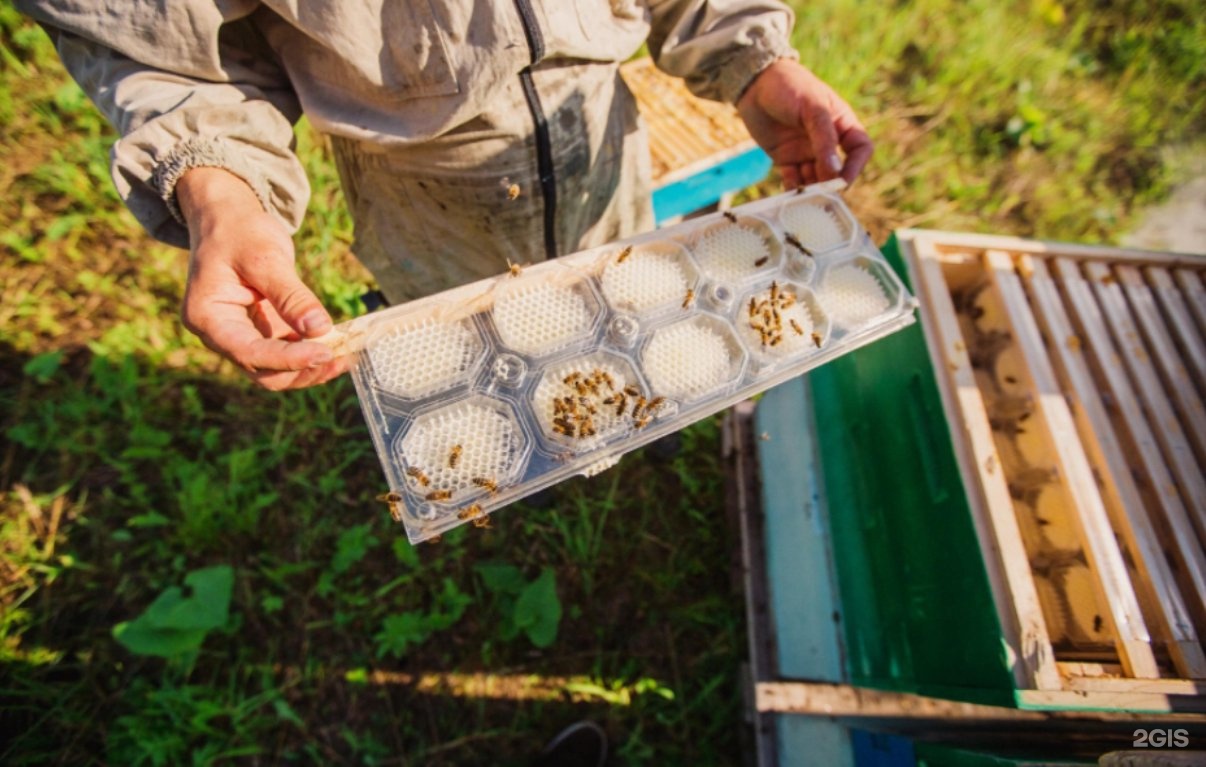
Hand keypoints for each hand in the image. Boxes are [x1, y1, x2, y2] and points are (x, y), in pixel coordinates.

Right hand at [176, 167, 347, 389]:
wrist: (227, 219)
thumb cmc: (239, 232)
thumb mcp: (265, 258)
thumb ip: (291, 296)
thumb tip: (320, 329)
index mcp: (207, 318)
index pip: (249, 352)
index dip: (289, 359)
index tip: (325, 353)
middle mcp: (220, 335)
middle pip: (263, 371)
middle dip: (302, 369)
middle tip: (341, 357)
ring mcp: (241, 337)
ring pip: (276, 370)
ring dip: (310, 368)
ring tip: (346, 356)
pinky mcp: (261, 332)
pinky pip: (286, 354)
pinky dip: (310, 354)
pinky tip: (338, 347)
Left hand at [737, 59, 872, 187]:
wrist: (754, 83)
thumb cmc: (789, 86)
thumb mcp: (812, 107)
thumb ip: (824, 139)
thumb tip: (835, 173)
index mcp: (840, 123)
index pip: (860, 149)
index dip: (856, 166)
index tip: (843, 181)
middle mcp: (826, 141)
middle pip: (837, 170)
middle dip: (831, 184)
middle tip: (820, 196)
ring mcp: (806, 151)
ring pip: (815, 178)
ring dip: (811, 190)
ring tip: (803, 199)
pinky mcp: (785, 158)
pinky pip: (793, 180)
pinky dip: (793, 190)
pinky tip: (789, 197)